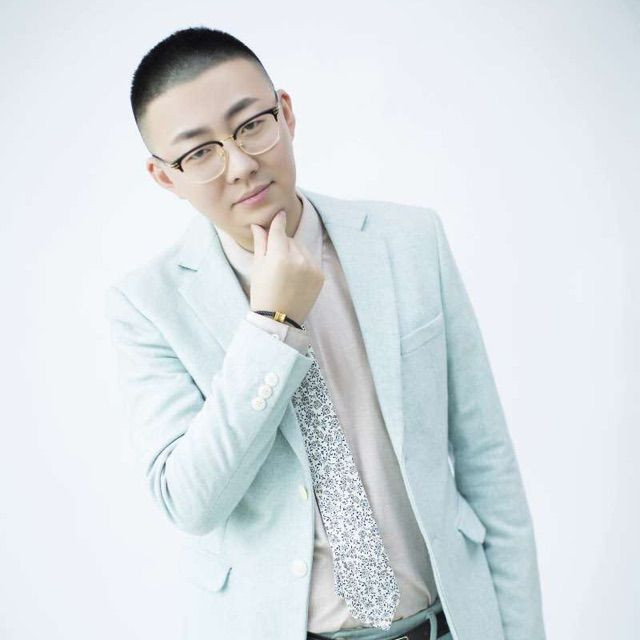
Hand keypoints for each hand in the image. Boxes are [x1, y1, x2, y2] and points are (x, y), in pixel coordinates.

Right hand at [249, 209, 324, 325]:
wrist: (278, 319)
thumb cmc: (263, 293)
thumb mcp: (258, 267)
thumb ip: (261, 243)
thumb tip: (258, 225)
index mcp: (279, 256)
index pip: (279, 229)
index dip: (278, 220)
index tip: (279, 213)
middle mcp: (298, 259)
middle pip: (290, 240)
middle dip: (282, 245)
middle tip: (274, 262)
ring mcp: (311, 267)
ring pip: (301, 249)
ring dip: (294, 253)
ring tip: (285, 272)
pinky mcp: (320, 275)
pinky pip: (310, 260)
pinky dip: (304, 264)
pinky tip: (295, 277)